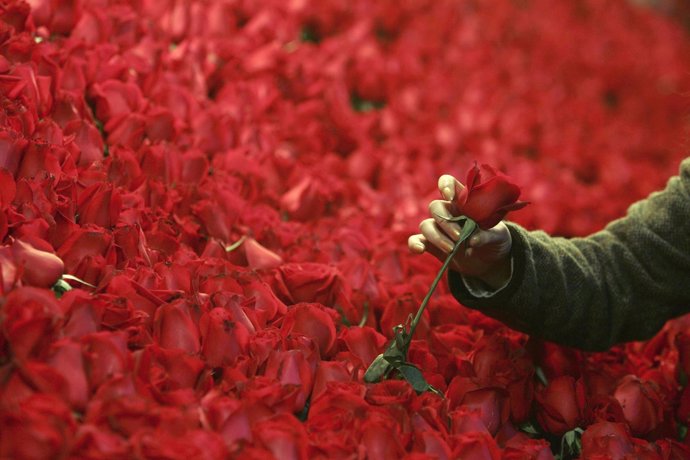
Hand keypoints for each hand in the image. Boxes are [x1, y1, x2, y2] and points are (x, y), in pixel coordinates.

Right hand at [408, 174, 512, 289]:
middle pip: (435, 207)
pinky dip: (415, 244)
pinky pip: (416, 240)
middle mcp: (448, 212)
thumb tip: (473, 240)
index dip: (445, 185)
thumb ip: (487, 236)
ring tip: (452, 249)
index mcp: (464, 202)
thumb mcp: (498, 236)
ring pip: (426, 225)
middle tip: (459, 237)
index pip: (449, 183)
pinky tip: (420, 250)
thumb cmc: (495, 240)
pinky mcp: (431, 244)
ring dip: (437, 237)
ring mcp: (438, 228)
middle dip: (446, 222)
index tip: (450, 196)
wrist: (489, 261)